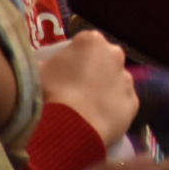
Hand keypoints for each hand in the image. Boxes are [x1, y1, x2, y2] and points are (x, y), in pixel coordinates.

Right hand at [38, 31, 138, 146]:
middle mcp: (115, 54)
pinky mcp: (133, 102)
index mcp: (91, 41)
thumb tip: (43, 66)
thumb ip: (45, 64)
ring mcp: (127, 78)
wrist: (67, 129)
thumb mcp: (35, 72)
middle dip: (91, 72)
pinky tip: (96, 121)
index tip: (62, 73)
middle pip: (102, 61)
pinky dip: (111, 110)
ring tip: (83, 110)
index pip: (83, 44)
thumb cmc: (47, 94)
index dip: (71, 58)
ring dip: (103, 91)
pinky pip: (121, 104)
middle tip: (73, 91)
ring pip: (114, 82)